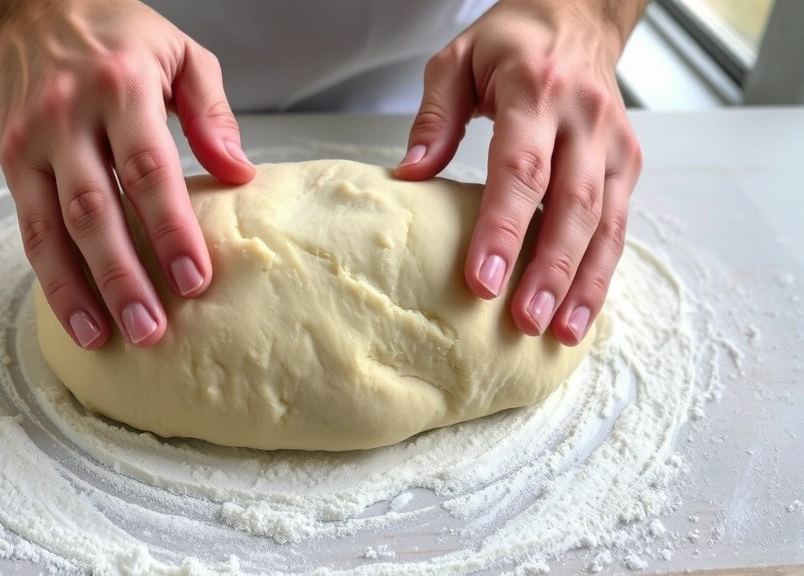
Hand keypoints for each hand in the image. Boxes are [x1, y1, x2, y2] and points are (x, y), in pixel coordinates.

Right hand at [0, 0, 254, 348]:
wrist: (36, 6)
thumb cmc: (117, 35)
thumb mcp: (181, 52)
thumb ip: (212, 111)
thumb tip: (239, 173)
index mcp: (120, 88)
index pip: (147, 168)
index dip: (170, 228)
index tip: (194, 277)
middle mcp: (68, 116)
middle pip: (95, 210)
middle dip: (122, 276)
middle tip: (151, 327)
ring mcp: (31, 140)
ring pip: (50, 229)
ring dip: (78, 289)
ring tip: (106, 336)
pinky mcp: (8, 159)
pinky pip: (26, 227)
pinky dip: (49, 275)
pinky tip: (73, 311)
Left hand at [396, 0, 645, 345]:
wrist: (578, 15)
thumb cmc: (511, 43)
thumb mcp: (457, 60)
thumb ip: (434, 116)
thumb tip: (410, 175)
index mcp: (536, 91)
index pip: (521, 168)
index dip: (503, 228)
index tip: (483, 280)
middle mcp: (584, 119)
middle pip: (571, 204)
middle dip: (549, 269)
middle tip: (524, 320)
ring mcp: (613, 143)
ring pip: (605, 222)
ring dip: (584, 282)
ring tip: (561, 332)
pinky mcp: (628, 163)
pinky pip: (619, 224)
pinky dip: (602, 271)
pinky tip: (582, 310)